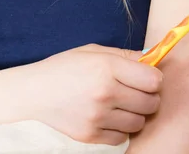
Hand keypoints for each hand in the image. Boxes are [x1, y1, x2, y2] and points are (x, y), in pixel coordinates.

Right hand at [23, 42, 162, 145]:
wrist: (34, 92)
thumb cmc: (64, 67)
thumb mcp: (92, 51)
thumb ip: (124, 55)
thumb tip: (151, 60)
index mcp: (107, 67)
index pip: (153, 80)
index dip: (154, 79)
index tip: (146, 77)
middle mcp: (105, 93)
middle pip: (150, 103)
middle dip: (148, 97)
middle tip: (136, 91)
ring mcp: (98, 117)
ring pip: (139, 123)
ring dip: (135, 114)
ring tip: (120, 104)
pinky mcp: (91, 135)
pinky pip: (122, 137)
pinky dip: (120, 129)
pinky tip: (108, 116)